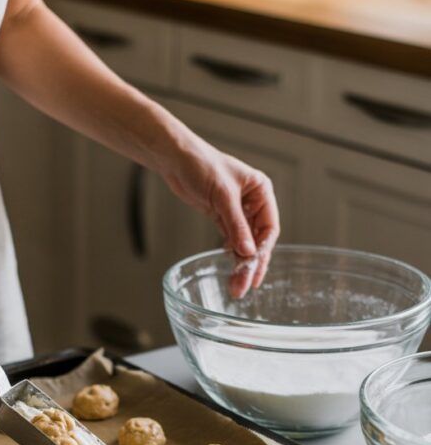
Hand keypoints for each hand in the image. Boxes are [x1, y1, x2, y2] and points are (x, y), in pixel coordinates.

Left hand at [160, 134, 279, 299]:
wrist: (176, 159)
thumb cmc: (202, 164)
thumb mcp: (222, 196)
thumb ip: (236, 225)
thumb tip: (249, 252)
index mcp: (261, 191)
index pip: (269, 227)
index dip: (264, 249)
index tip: (256, 268)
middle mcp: (252, 202)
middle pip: (258, 239)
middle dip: (252, 263)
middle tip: (246, 285)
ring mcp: (237, 210)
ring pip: (244, 242)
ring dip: (240, 263)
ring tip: (236, 285)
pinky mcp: (221, 216)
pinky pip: (231, 240)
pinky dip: (231, 254)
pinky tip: (231, 269)